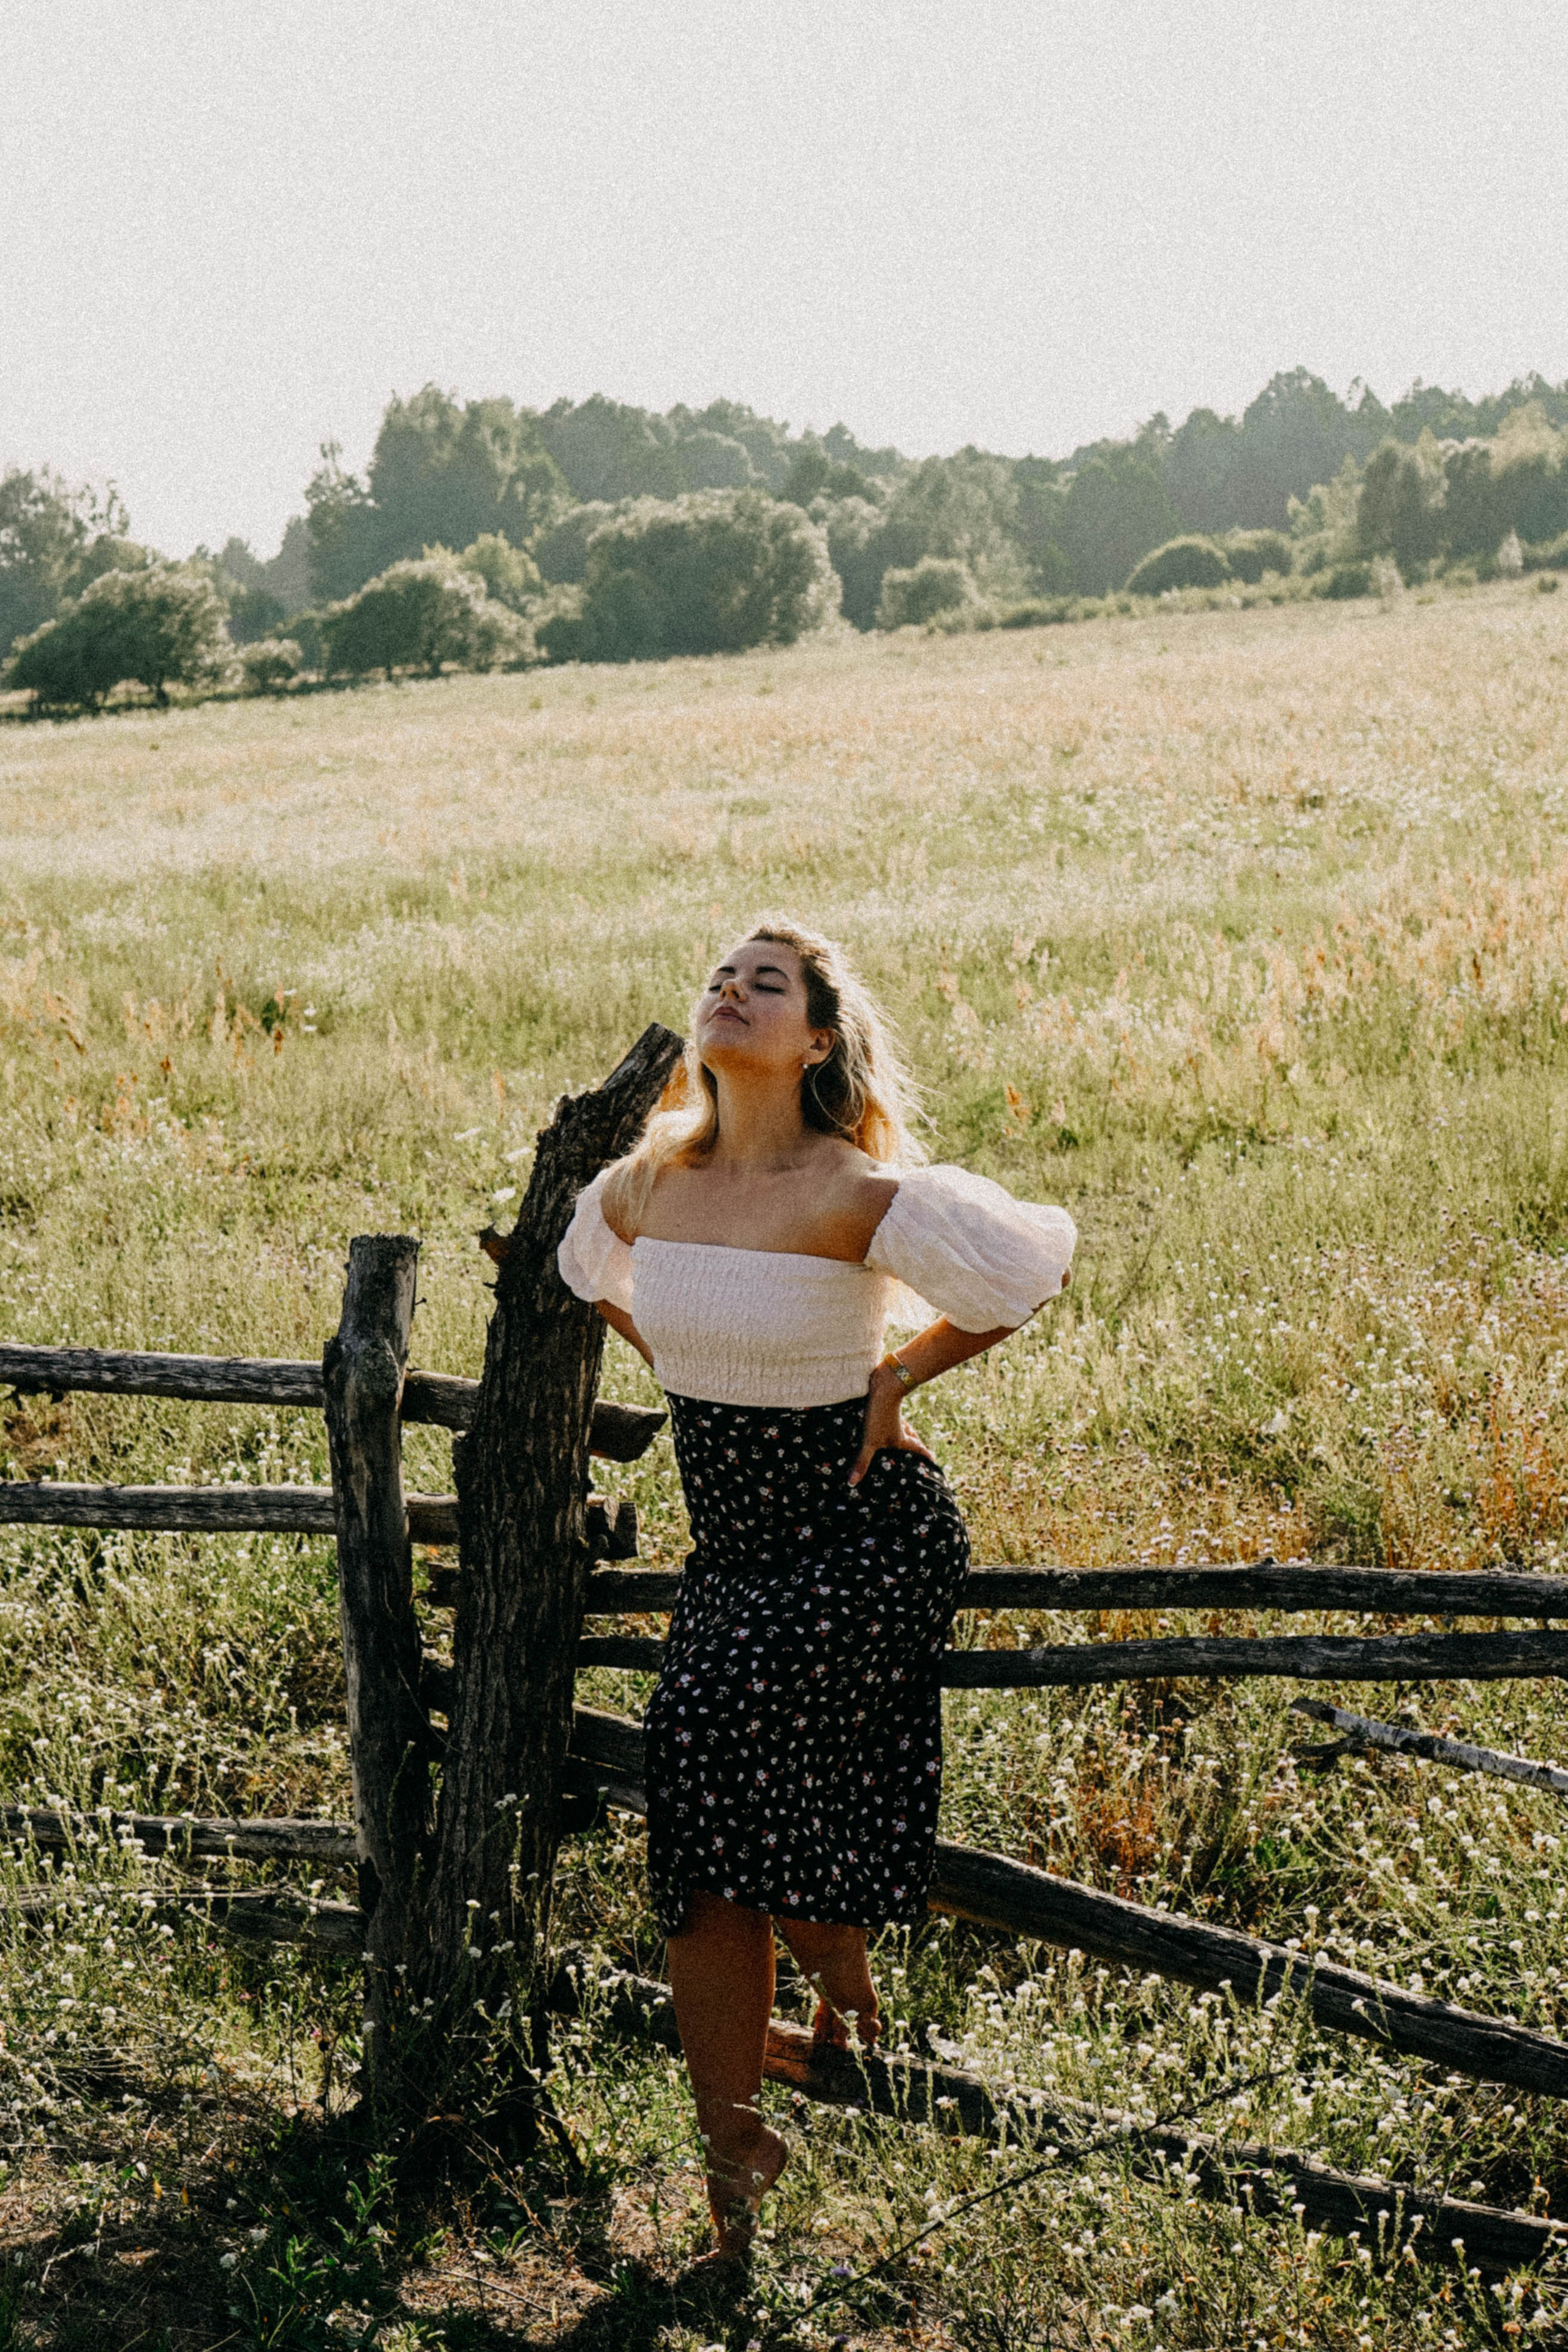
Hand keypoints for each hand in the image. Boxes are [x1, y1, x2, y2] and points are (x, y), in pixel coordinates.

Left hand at [849, 1361, 936, 1485]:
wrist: (883, 1383)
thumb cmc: (878, 1416)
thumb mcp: (869, 1441)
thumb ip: (862, 1462)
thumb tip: (852, 1483)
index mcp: (900, 1438)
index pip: (916, 1449)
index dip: (925, 1455)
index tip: (934, 1460)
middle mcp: (899, 1427)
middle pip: (910, 1437)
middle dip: (914, 1445)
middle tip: (921, 1450)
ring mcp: (892, 1415)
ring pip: (901, 1425)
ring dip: (904, 1431)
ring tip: (904, 1435)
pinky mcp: (883, 1405)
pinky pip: (890, 1415)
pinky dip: (890, 1419)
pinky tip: (883, 1417)